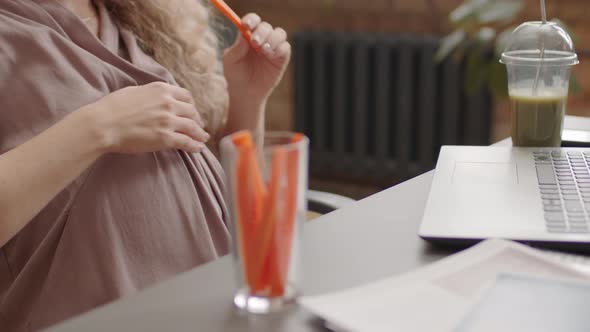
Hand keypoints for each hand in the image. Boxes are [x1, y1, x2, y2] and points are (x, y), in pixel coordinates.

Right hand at [82, 82, 208, 153]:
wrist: (103, 124)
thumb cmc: (112, 108)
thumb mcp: (134, 91)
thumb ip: (151, 94)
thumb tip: (156, 98)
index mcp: (161, 89)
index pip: (185, 96)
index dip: (191, 105)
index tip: (192, 111)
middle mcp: (168, 103)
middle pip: (191, 111)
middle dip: (197, 119)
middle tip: (199, 126)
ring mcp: (168, 121)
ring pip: (192, 127)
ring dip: (200, 133)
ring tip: (203, 138)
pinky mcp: (165, 137)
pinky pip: (186, 141)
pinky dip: (194, 145)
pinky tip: (198, 148)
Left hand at [223, 13, 290, 108]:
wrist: (246, 94)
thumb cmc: (236, 75)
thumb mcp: (230, 61)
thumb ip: (237, 47)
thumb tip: (244, 32)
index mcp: (247, 36)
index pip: (252, 21)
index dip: (251, 20)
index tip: (247, 25)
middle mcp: (262, 40)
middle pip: (266, 26)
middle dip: (261, 32)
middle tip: (255, 42)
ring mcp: (273, 48)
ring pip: (279, 33)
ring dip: (272, 39)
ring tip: (263, 50)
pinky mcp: (281, 58)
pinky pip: (285, 47)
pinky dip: (279, 49)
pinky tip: (270, 56)